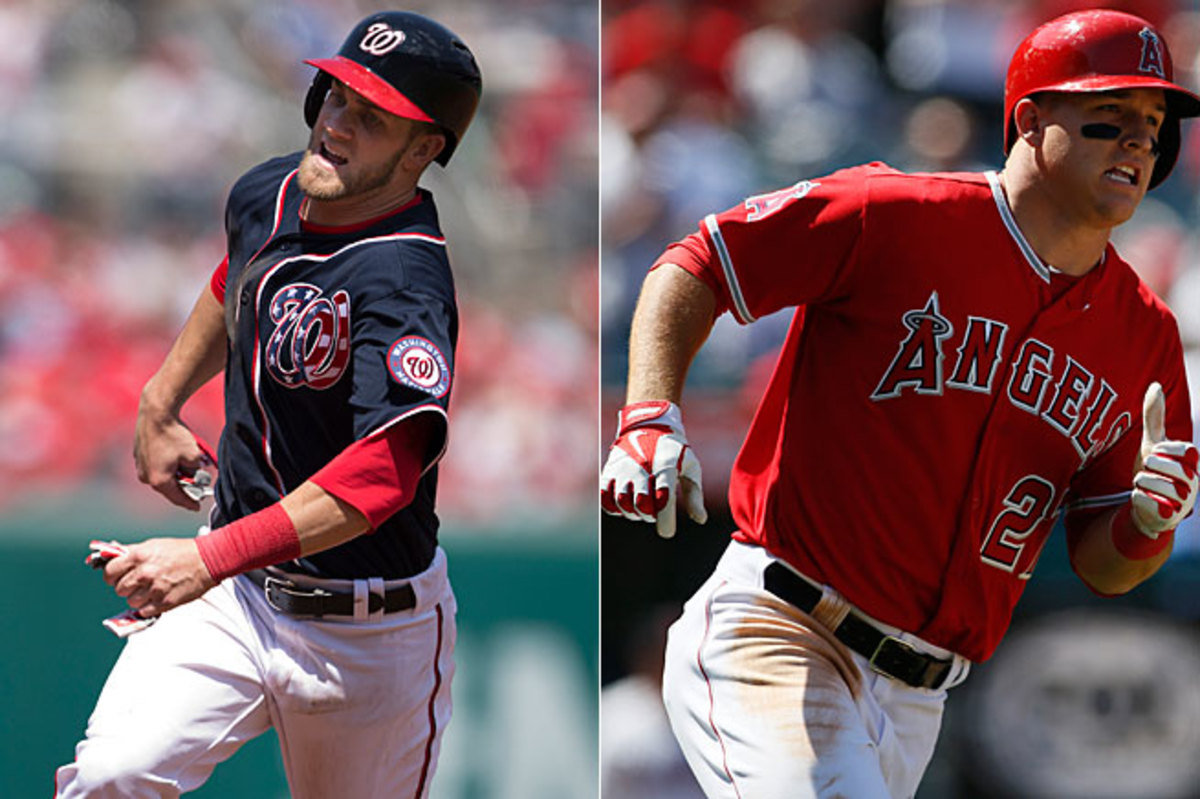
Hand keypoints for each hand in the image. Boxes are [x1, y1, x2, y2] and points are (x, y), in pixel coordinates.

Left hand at [101, 538, 216, 617]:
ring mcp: (154, 589)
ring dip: (138, 597)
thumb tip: (107, 552)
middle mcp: (144, 573)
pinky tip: (157, 596)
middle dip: (126, 587)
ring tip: (151, 589)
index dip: (112, 575)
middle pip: (119, 589)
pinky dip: (148, 606)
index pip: (109, 572)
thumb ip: (129, 551)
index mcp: (139, 556)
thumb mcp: (153, 545)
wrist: (208, 561)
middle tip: (138, 582)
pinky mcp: (164, 603)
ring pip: (130, 602)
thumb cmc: (182, 552)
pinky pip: (143, 611)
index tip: (117, 576)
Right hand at [134, 404, 212, 511]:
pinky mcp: (139, 456)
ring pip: (162, 476)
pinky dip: (167, 466)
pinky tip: (176, 460)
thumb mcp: (194, 456)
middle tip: (196, 490)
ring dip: (175, 476)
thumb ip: (196, 471)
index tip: (197, 507)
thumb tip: (195, 473)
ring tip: (188, 471)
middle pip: (168, 488)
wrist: (156, 414)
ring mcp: (140, 466)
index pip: (177, 498)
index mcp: (159, 480)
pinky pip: (156, 466)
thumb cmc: (174, 435)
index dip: (190, 503)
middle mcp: (146, 476)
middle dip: (183, 488)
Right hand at [600, 401, 706, 537]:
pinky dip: (615, 507)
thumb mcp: (690, 468)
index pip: (664, 498)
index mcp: (665, 466)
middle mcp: (642, 467)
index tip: (667, 532)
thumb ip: (695, 495)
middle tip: (655, 511)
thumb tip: (700, 520)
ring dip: (633, 512)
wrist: (648, 425)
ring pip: (622, 503)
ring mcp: (623, 469)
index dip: (665, 520)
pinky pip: (605, 498)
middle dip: (649, 515)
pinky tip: (626, 502)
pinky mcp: (609, 471)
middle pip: (640, 504)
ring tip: (641, 505)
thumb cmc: (674, 452)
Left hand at [1130, 382, 1198, 537]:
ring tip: (1146, 487)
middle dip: (1145, 467)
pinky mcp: (1169, 518)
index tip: (1160, 456)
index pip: (1181, 448)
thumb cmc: (1155, 471)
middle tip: (1149, 474)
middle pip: (1158, 464)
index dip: (1162, 451)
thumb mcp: (1153, 442)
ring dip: (1139, 483)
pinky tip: (1144, 500)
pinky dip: (1137, 499)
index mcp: (1193, 462)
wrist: (1148, 507)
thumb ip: (1154, 417)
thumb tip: (1155, 385)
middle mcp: (1194, 481)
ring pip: (1147, 482)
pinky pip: (1143, 501)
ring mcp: (1184, 501)